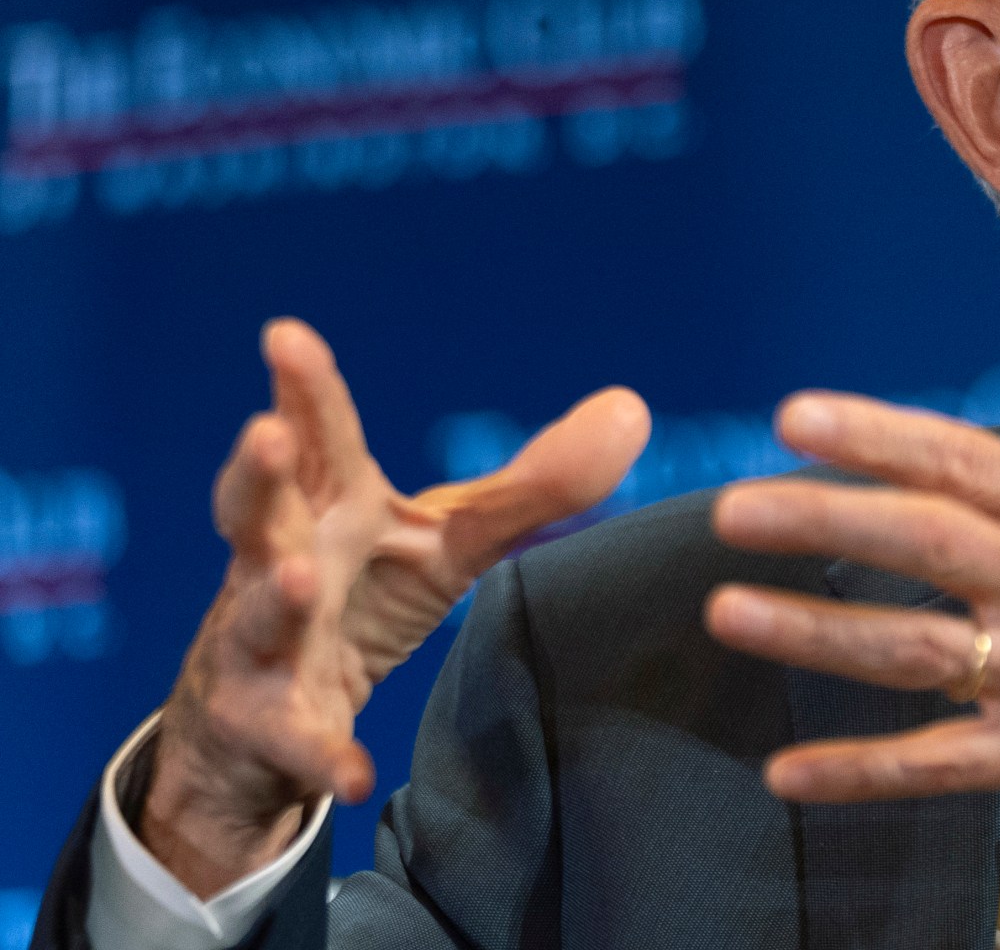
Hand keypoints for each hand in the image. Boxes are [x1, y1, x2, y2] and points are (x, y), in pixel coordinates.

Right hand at [143, 319, 649, 896]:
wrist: (271, 713)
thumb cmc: (363, 589)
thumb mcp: (450, 537)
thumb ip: (535, 483)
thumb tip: (633, 407)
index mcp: (328, 505)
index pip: (316, 437)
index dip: (303, 388)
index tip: (286, 334)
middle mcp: (280, 561)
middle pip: (254, 510)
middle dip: (256, 473)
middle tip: (266, 433)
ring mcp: (262, 644)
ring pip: (258, 615)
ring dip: (277, 598)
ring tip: (299, 580)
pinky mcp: (272, 726)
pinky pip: (298, 741)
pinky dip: (323, 755)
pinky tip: (352, 776)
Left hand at [703, 393, 999, 890]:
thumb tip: (937, 478)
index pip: (969, 461)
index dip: (877, 435)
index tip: (795, 417)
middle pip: (925, 541)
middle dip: (820, 520)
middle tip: (735, 509)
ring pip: (914, 647)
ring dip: (813, 630)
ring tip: (731, 613)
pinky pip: (939, 763)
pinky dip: (857, 769)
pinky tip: (790, 771)